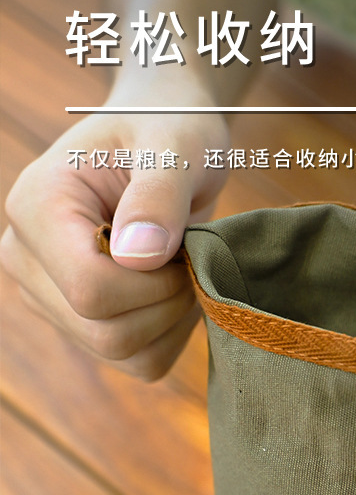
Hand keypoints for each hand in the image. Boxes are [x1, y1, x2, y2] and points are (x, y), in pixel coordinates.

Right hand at [2, 108, 229, 379]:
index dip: (153, 283)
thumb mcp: (175, 145)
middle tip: (189, 255)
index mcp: (36, 208)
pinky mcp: (81, 324)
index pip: (89, 288)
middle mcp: (28, 260)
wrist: (164, 141)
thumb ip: (158, 196)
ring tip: (181, 265)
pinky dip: (172, 335)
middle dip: (166, 302)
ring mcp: (50, 298)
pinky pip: (139, 362)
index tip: (182, 244)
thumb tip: (138, 256)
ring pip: (122, 353)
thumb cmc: (168, 132)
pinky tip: (175, 289)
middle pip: (105, 332)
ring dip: (172, 319)